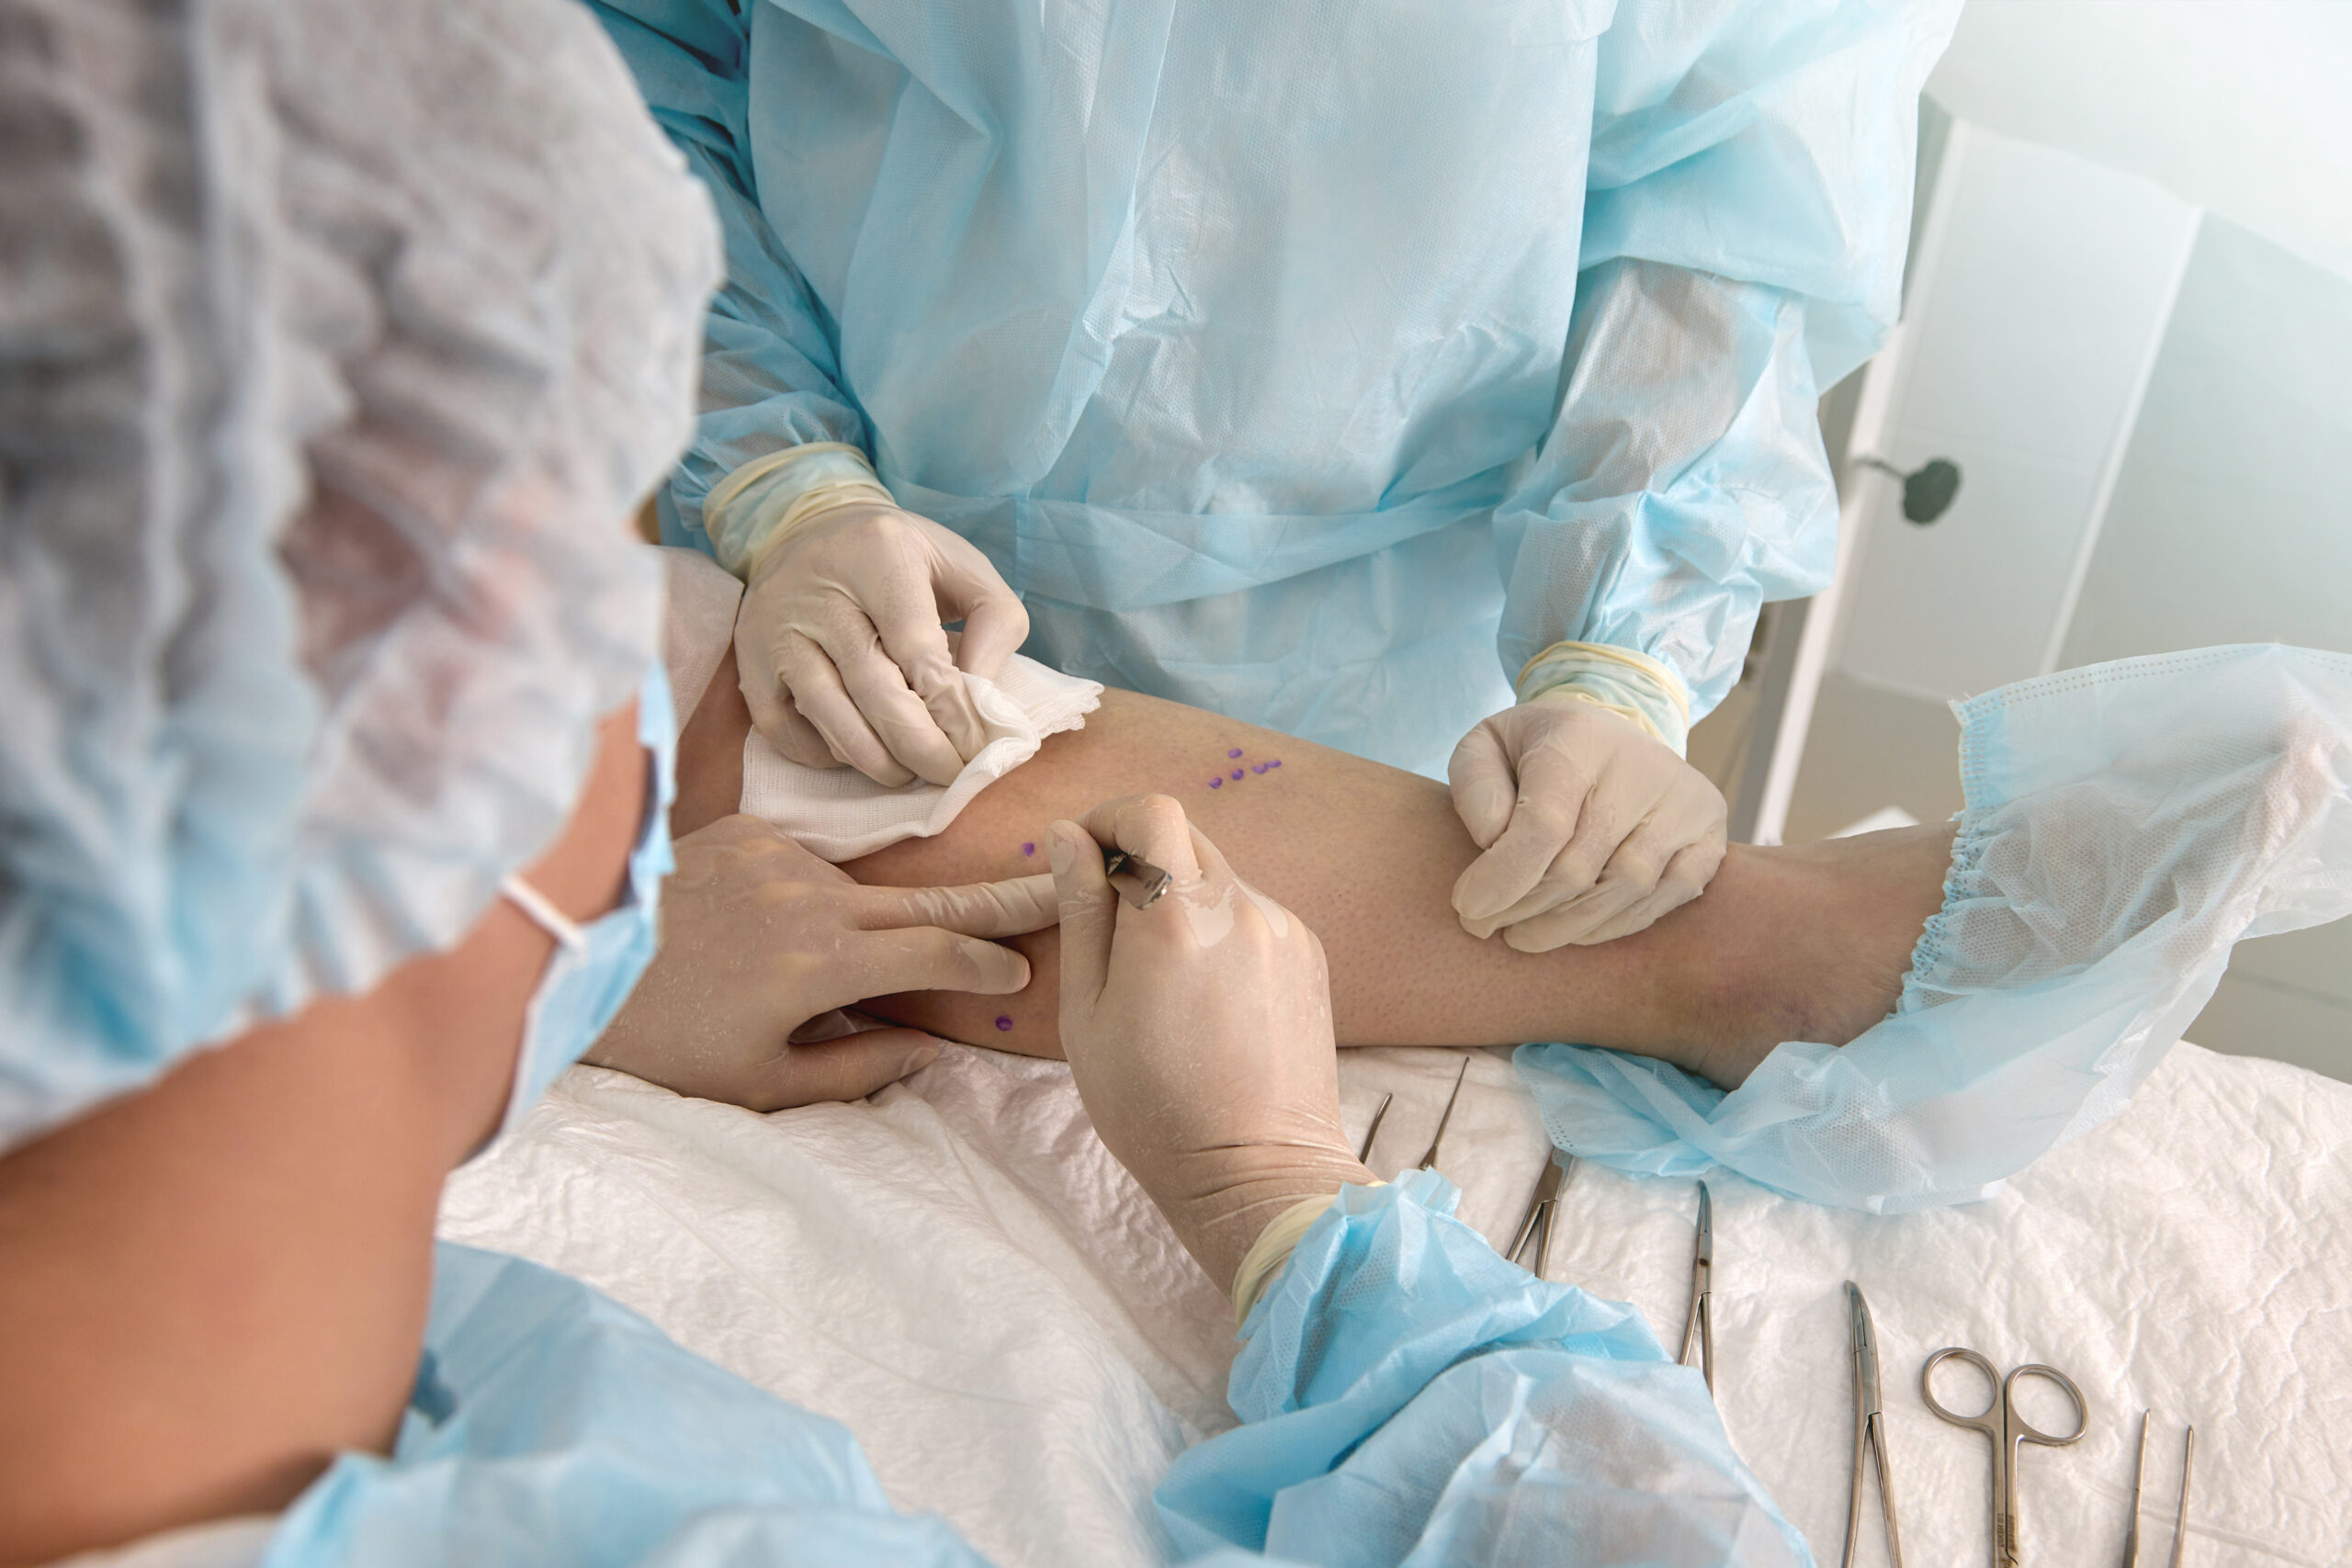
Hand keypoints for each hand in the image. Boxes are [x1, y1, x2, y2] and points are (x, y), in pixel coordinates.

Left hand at [585, 816, 1055, 1109]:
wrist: (572, 962)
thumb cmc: (666, 1044)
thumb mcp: (762, 1085)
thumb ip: (858, 1069)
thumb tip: (926, 1050)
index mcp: (820, 965)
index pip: (937, 953)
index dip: (988, 962)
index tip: (1021, 971)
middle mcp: (810, 897)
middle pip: (932, 897)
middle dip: (1002, 896)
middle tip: (1061, 879)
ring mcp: (779, 856)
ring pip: (864, 886)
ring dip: (882, 914)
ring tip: (843, 956)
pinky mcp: (746, 831)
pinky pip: (810, 863)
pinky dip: (815, 894)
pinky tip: (776, 928)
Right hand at [736, 501, 1028, 787]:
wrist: (812, 528)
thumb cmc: (904, 561)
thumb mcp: (965, 569)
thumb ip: (996, 624)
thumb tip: (983, 699)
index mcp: (880, 552)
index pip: (917, 648)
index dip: (950, 708)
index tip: (975, 748)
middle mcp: (818, 585)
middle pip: (871, 686)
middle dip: (916, 744)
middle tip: (947, 774)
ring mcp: (775, 622)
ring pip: (825, 710)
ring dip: (872, 758)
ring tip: (906, 773)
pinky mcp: (748, 653)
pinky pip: (779, 724)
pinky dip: (820, 752)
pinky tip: (855, 754)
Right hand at [1046, 796, 1370, 1293]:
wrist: (1257, 1173)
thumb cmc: (1154, 1107)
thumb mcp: (1086, 1013)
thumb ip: (1082, 912)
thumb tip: (1069, 836)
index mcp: (1175, 919)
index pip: (1152, 811)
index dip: (1111, 820)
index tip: (1089, 859)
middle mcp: (1240, 909)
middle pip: (1187, 837)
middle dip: (1143, 859)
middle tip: (1114, 926)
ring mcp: (1284, 929)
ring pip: (1220, 876)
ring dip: (1183, 898)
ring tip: (1164, 978)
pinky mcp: (1310, 954)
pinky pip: (1253, 913)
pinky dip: (1221, 929)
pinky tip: (1208, 997)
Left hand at [1448, 694, 1727, 949]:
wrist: (1607, 738)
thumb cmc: (1532, 753)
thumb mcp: (1485, 748)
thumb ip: (1475, 787)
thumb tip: (1492, 839)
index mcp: (1579, 737)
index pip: (1544, 822)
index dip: (1504, 876)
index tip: (1468, 908)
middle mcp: (1643, 766)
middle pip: (1580, 866)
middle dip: (1524, 907)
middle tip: (1485, 926)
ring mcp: (1686, 801)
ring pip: (1624, 889)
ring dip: (1566, 926)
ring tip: (1523, 935)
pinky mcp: (1711, 834)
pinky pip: (1666, 898)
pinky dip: (1617, 924)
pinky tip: (1576, 929)